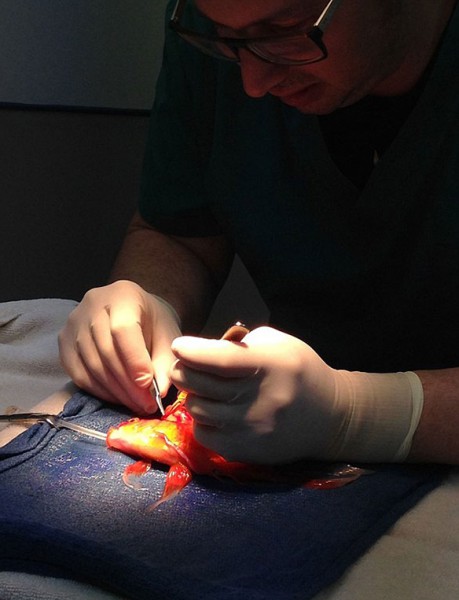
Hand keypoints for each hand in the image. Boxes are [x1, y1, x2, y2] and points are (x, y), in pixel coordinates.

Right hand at [59, 280, 180, 413]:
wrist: (134, 311)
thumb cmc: (154, 323)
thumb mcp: (168, 337)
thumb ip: (165, 362)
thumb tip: (159, 391)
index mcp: (123, 295)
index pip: (122, 329)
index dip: (134, 359)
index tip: (147, 385)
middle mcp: (93, 303)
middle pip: (106, 350)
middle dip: (127, 383)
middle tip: (145, 404)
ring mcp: (74, 322)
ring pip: (91, 364)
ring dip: (114, 391)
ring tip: (135, 404)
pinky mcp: (64, 341)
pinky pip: (78, 373)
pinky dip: (99, 390)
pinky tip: (117, 397)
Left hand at [170, 327, 422, 463]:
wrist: (329, 417)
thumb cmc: (301, 372)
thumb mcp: (278, 344)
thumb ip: (242, 344)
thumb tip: (205, 350)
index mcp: (269, 366)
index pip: (221, 359)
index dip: (193, 352)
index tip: (179, 345)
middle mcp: (259, 399)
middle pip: (201, 386)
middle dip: (183, 371)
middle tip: (183, 366)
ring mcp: (252, 429)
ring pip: (199, 410)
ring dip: (194, 397)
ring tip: (203, 390)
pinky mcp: (247, 451)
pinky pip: (205, 436)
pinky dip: (203, 422)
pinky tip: (214, 413)